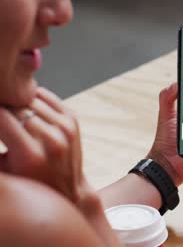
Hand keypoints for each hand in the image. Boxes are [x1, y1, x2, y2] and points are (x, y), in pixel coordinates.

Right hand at [0, 87, 94, 204]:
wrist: (67, 188)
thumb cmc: (26, 182)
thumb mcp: (2, 170)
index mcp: (30, 155)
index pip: (0, 118)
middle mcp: (51, 140)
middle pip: (15, 107)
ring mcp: (65, 128)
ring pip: (30, 99)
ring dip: (13, 100)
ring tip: (3, 104)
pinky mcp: (72, 120)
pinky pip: (47, 97)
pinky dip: (31, 97)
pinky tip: (19, 104)